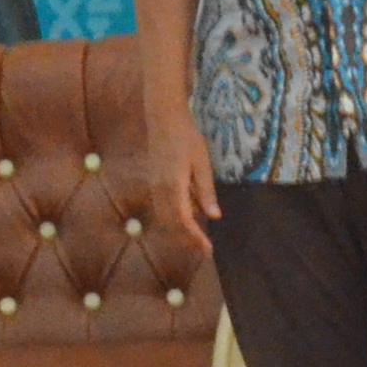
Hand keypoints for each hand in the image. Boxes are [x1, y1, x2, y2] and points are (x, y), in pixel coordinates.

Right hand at [151, 132, 221, 252]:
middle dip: (187, 239)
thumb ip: (205, 190)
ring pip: (165, 218)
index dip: (194, 237)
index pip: (183, 221)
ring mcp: (153, 187)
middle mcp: (159, 191)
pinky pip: (163, 207)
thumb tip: (213, 216)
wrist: (162, 117)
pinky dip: (175, 217)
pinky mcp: (153, 183)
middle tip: (204, 248)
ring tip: (197, 236)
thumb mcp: (202, 162)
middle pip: (171, 224)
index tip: (207, 249)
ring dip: (180, 230)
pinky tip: (189, 214)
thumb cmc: (186, 136)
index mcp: (173, 186)